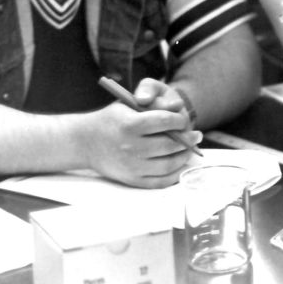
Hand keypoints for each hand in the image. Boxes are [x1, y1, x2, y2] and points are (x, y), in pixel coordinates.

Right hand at [81, 81, 199, 187]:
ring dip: (184, 156)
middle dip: (188, 139)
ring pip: (168, 164)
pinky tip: (180, 164)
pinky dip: (175, 174)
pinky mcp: (132, 180)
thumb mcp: (129, 103)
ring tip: (190, 148)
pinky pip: (160, 181)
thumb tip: (178, 107)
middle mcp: (130, 147)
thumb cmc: (113, 118)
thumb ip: (154, 102)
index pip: (164, 121)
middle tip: (196, 135)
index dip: (179, 120)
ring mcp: (131, 166)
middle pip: (169, 144)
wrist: (86, 142)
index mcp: (129, 124)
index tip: (183, 119)